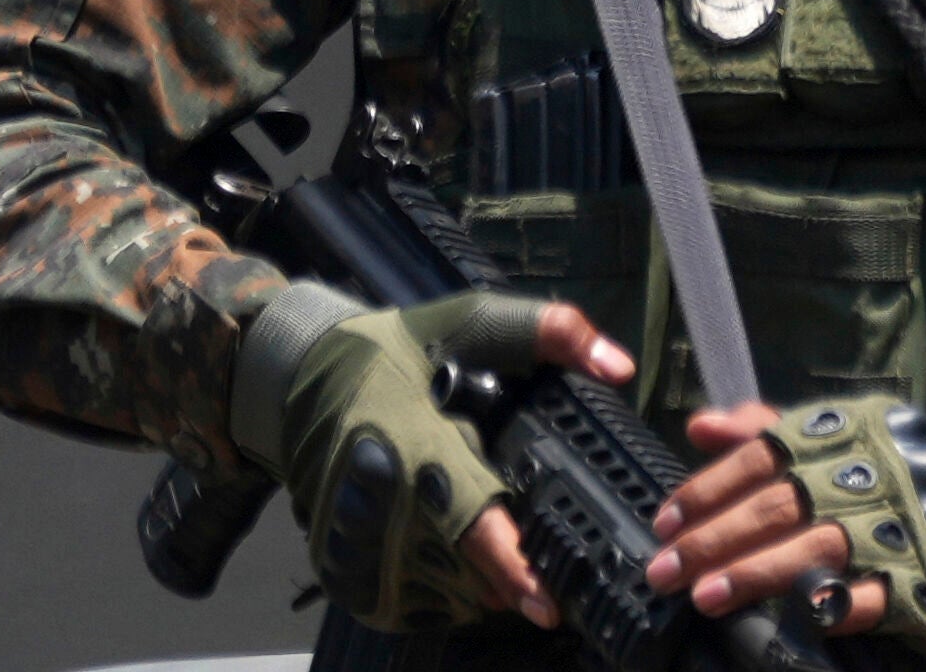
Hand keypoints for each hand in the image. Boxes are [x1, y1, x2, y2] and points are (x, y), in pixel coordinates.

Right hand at [252, 289, 617, 633]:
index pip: (469, 522)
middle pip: (459, 573)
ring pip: (433, 596)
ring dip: (473, 591)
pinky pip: (401, 603)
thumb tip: (619, 368)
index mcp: (417, 442)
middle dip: (505, 582)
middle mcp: (382, 501)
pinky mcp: (340, 566)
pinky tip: (455, 566)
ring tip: (503, 566)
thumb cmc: (402, 349)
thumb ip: (554, 333)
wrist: (306, 374)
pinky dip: (436, 596)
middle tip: (545, 578)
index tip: (549, 604)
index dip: (511, 568)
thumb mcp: (478, 319)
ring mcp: (355, 540)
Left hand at [659, 393, 925, 654]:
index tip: (664, 520)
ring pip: (815, 546)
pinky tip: (791, 616)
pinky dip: (829, 606)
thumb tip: (701, 424)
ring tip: (704, 596)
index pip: (766, 453)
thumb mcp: (846, 440)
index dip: (709, 487)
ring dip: (755, 573)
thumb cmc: (906, 485)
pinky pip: (871, 596)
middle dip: (714, 537)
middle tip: (664, 568)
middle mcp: (876, 472)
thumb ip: (773, 431)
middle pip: (781, 502)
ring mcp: (902, 526)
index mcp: (852, 433)